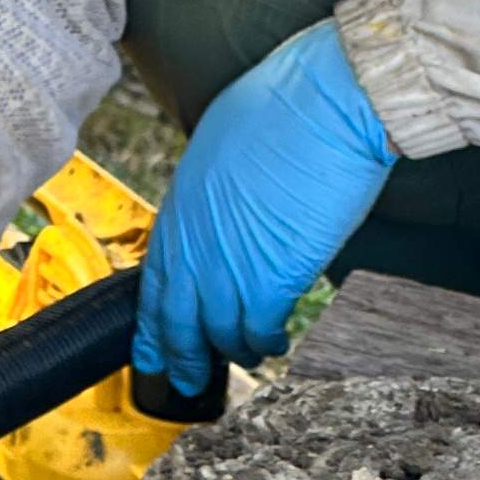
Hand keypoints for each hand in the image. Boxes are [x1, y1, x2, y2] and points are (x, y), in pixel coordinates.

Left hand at [135, 20, 397, 399]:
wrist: (327, 101)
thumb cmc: (287, 103)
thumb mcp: (223, 141)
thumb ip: (213, 188)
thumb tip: (224, 208)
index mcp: (182, 203)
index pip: (155, 278)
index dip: (152, 322)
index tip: (151, 346)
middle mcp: (196, 238)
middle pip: (175, 314)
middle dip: (178, 353)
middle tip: (183, 378)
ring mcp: (230, 259)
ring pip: (217, 329)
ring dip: (231, 351)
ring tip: (246, 359)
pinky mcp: (271, 275)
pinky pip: (257, 326)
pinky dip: (264, 342)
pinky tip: (276, 343)